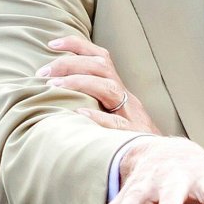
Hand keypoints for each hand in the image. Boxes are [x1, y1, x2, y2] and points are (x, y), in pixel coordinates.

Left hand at [37, 35, 157, 134]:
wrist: (161, 160)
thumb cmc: (130, 139)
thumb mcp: (112, 115)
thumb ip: (92, 102)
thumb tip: (56, 93)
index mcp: (120, 90)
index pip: (101, 57)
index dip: (77, 45)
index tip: (51, 44)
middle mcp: (127, 97)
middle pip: (101, 67)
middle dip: (69, 64)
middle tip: (42, 73)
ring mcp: (132, 116)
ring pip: (108, 88)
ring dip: (79, 83)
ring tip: (53, 87)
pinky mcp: (135, 136)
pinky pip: (116, 124)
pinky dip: (97, 116)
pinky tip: (79, 114)